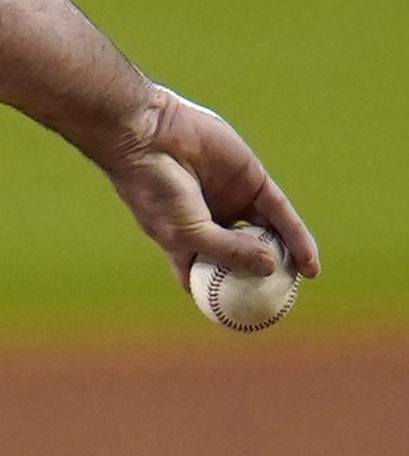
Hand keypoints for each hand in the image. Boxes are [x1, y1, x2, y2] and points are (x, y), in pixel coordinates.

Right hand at [101, 86, 321, 289]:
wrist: (148, 136)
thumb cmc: (155, 190)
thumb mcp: (189, 233)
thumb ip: (230, 253)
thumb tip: (271, 269)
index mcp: (185, 240)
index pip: (210, 276)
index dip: (228, 297)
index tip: (248, 318)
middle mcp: (211, 222)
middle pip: (246, 255)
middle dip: (266, 277)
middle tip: (287, 300)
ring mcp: (232, 201)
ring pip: (268, 234)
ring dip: (288, 257)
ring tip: (304, 279)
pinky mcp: (251, 180)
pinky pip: (280, 213)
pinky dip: (297, 237)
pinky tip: (308, 260)